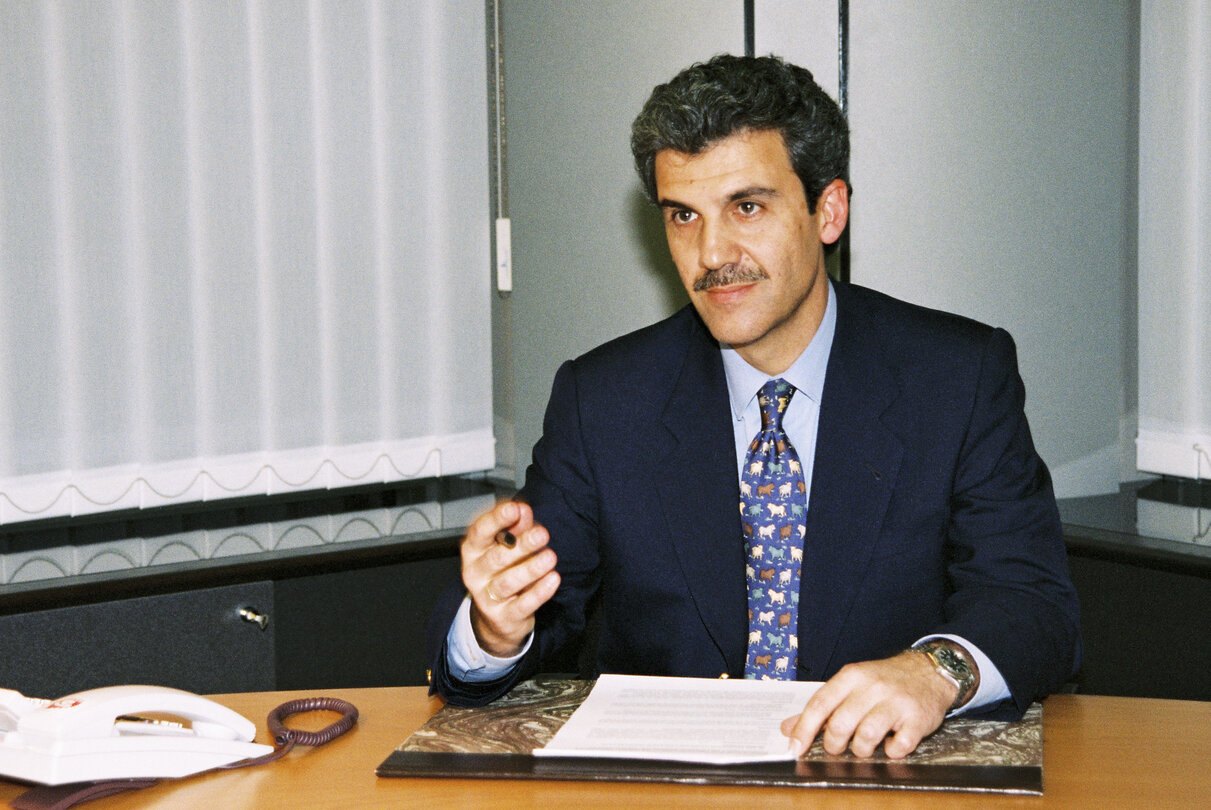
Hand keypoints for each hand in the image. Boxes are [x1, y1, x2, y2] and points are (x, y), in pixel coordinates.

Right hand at [461, 500, 559, 657]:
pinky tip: (553, 579)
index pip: (481, 531)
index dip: (497, 519)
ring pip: (508, 582)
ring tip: (550, 557)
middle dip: (521, 544)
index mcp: (473, 550)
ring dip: (531, 568)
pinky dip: (539, 592)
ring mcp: (487, 597)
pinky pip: (522, 605)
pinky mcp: (503, 617)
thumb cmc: (503, 571)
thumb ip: (516, 526)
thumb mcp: (508, 546)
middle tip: (542, 534)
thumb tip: (523, 509)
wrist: (498, 617)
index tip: (515, 509)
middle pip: (496, 557)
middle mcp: (475, 573)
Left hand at [781, 650, 956, 758]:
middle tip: (838, 747)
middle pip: (840, 724)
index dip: (804, 729)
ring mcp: (896, 702)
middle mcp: (872, 686)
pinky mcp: (917, 718)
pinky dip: (891, 752)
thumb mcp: (850, 684)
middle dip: (834, 744)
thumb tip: (787, 728)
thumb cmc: (884, 681)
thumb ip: (821, 707)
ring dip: (861, 749)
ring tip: (864, 745)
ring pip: (867, 736)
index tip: (795, 748)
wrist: (928, 671)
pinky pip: (899, 746)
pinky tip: (891, 744)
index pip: (820, 704)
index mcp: (851, 676)